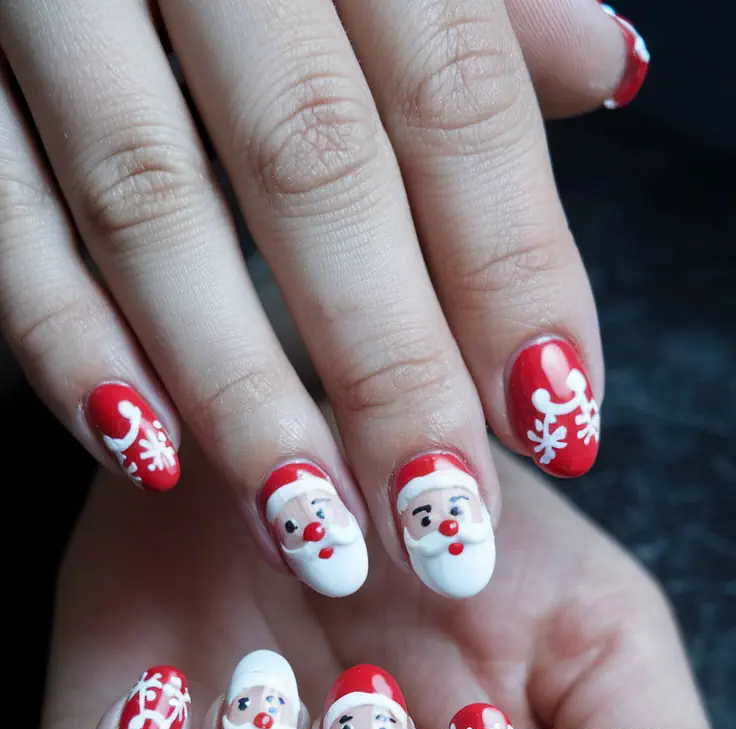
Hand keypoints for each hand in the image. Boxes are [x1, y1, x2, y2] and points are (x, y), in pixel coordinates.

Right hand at [0, 0, 647, 602]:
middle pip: (316, 168)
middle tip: (443, 525)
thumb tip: (603, 70)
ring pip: (150, 204)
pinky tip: (148, 453)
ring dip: (242, 392)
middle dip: (390, 369)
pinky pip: (1, 215)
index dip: (512, 270)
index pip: (453, 96)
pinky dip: (67, 342)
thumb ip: (476, 3)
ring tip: (318, 529)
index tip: (553, 418)